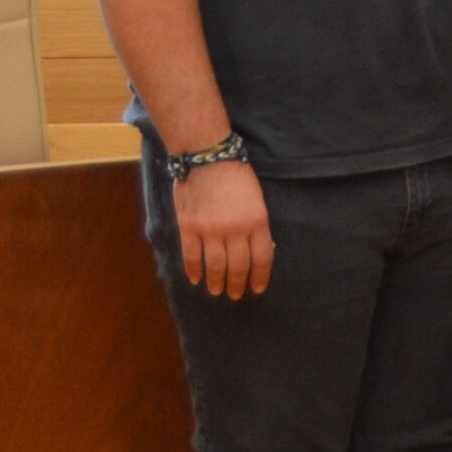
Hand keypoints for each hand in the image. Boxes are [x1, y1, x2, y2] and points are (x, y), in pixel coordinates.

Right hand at [173, 158, 272, 299]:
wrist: (208, 157)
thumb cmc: (236, 175)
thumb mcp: (257, 198)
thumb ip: (257, 224)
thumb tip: (262, 248)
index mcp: (257, 221)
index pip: (262, 257)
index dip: (260, 276)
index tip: (257, 289)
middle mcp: (235, 229)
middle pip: (238, 265)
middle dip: (238, 283)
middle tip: (235, 295)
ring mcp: (210, 230)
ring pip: (215, 265)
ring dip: (217, 281)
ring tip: (217, 291)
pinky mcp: (189, 228)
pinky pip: (191, 256)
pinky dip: (193, 270)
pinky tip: (196, 279)